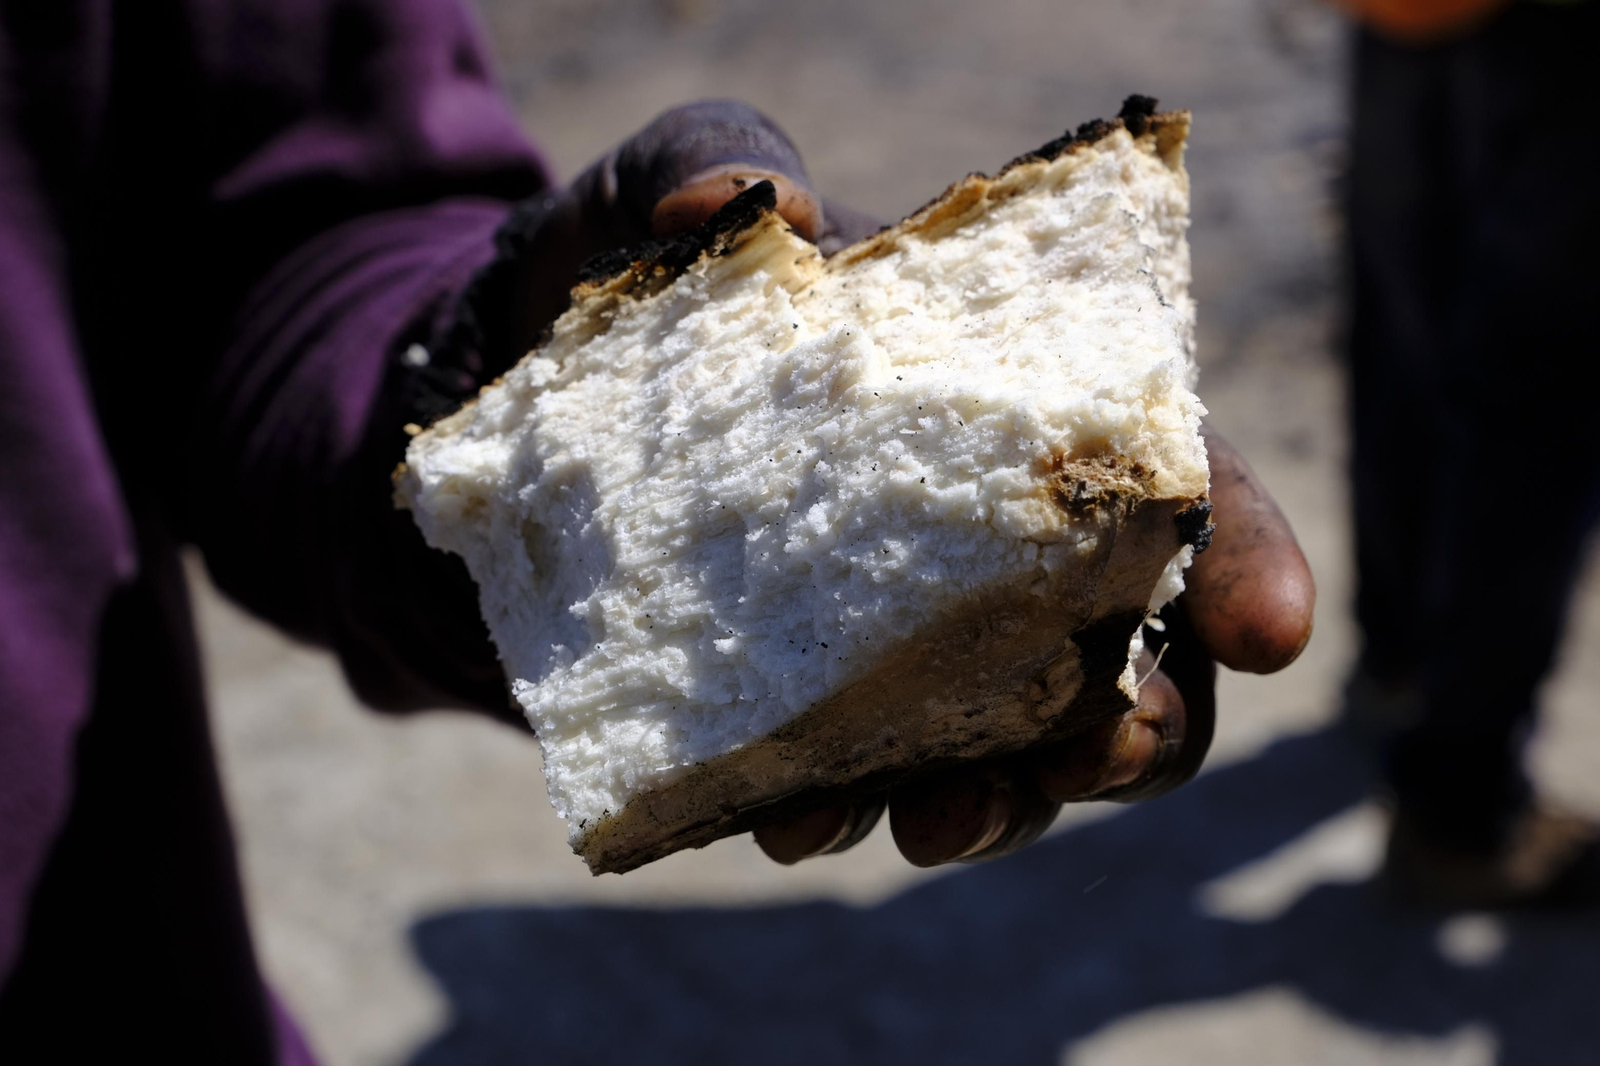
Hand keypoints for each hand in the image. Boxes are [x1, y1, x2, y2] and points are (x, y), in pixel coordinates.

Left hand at [511, 100, 1314, 867]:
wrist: (521, 388)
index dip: (1242, 554)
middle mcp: (986, 541)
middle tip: (1100, 751)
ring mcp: (906, 637)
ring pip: (1013, 749)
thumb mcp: (662, 189)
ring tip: (936, 827)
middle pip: (1129, 655)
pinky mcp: (810, 704)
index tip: (1274, 627)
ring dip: (1002, 803)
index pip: (1172, 481)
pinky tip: (792, 821)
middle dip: (1144, 723)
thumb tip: (728, 207)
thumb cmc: (640, 284)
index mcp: (1010, 406)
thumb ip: (710, 160)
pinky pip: (860, 780)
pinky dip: (844, 811)